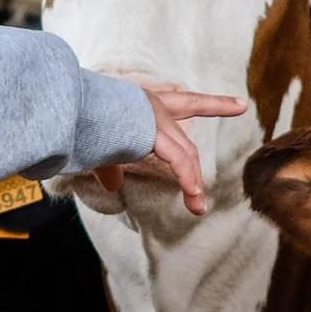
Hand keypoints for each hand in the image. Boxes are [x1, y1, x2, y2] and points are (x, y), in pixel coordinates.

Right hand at [93, 87, 247, 215]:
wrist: (68, 107)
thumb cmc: (82, 121)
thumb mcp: (101, 146)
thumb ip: (112, 165)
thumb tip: (114, 184)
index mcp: (145, 104)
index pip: (188, 103)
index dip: (216, 104)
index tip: (241, 105)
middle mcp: (155, 105)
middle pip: (186, 145)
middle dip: (195, 172)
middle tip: (198, 201)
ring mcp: (157, 116)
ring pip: (185, 155)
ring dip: (191, 184)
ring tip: (196, 208)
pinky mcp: (155, 131)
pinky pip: (179, 159)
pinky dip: (187, 178)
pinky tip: (193, 194)